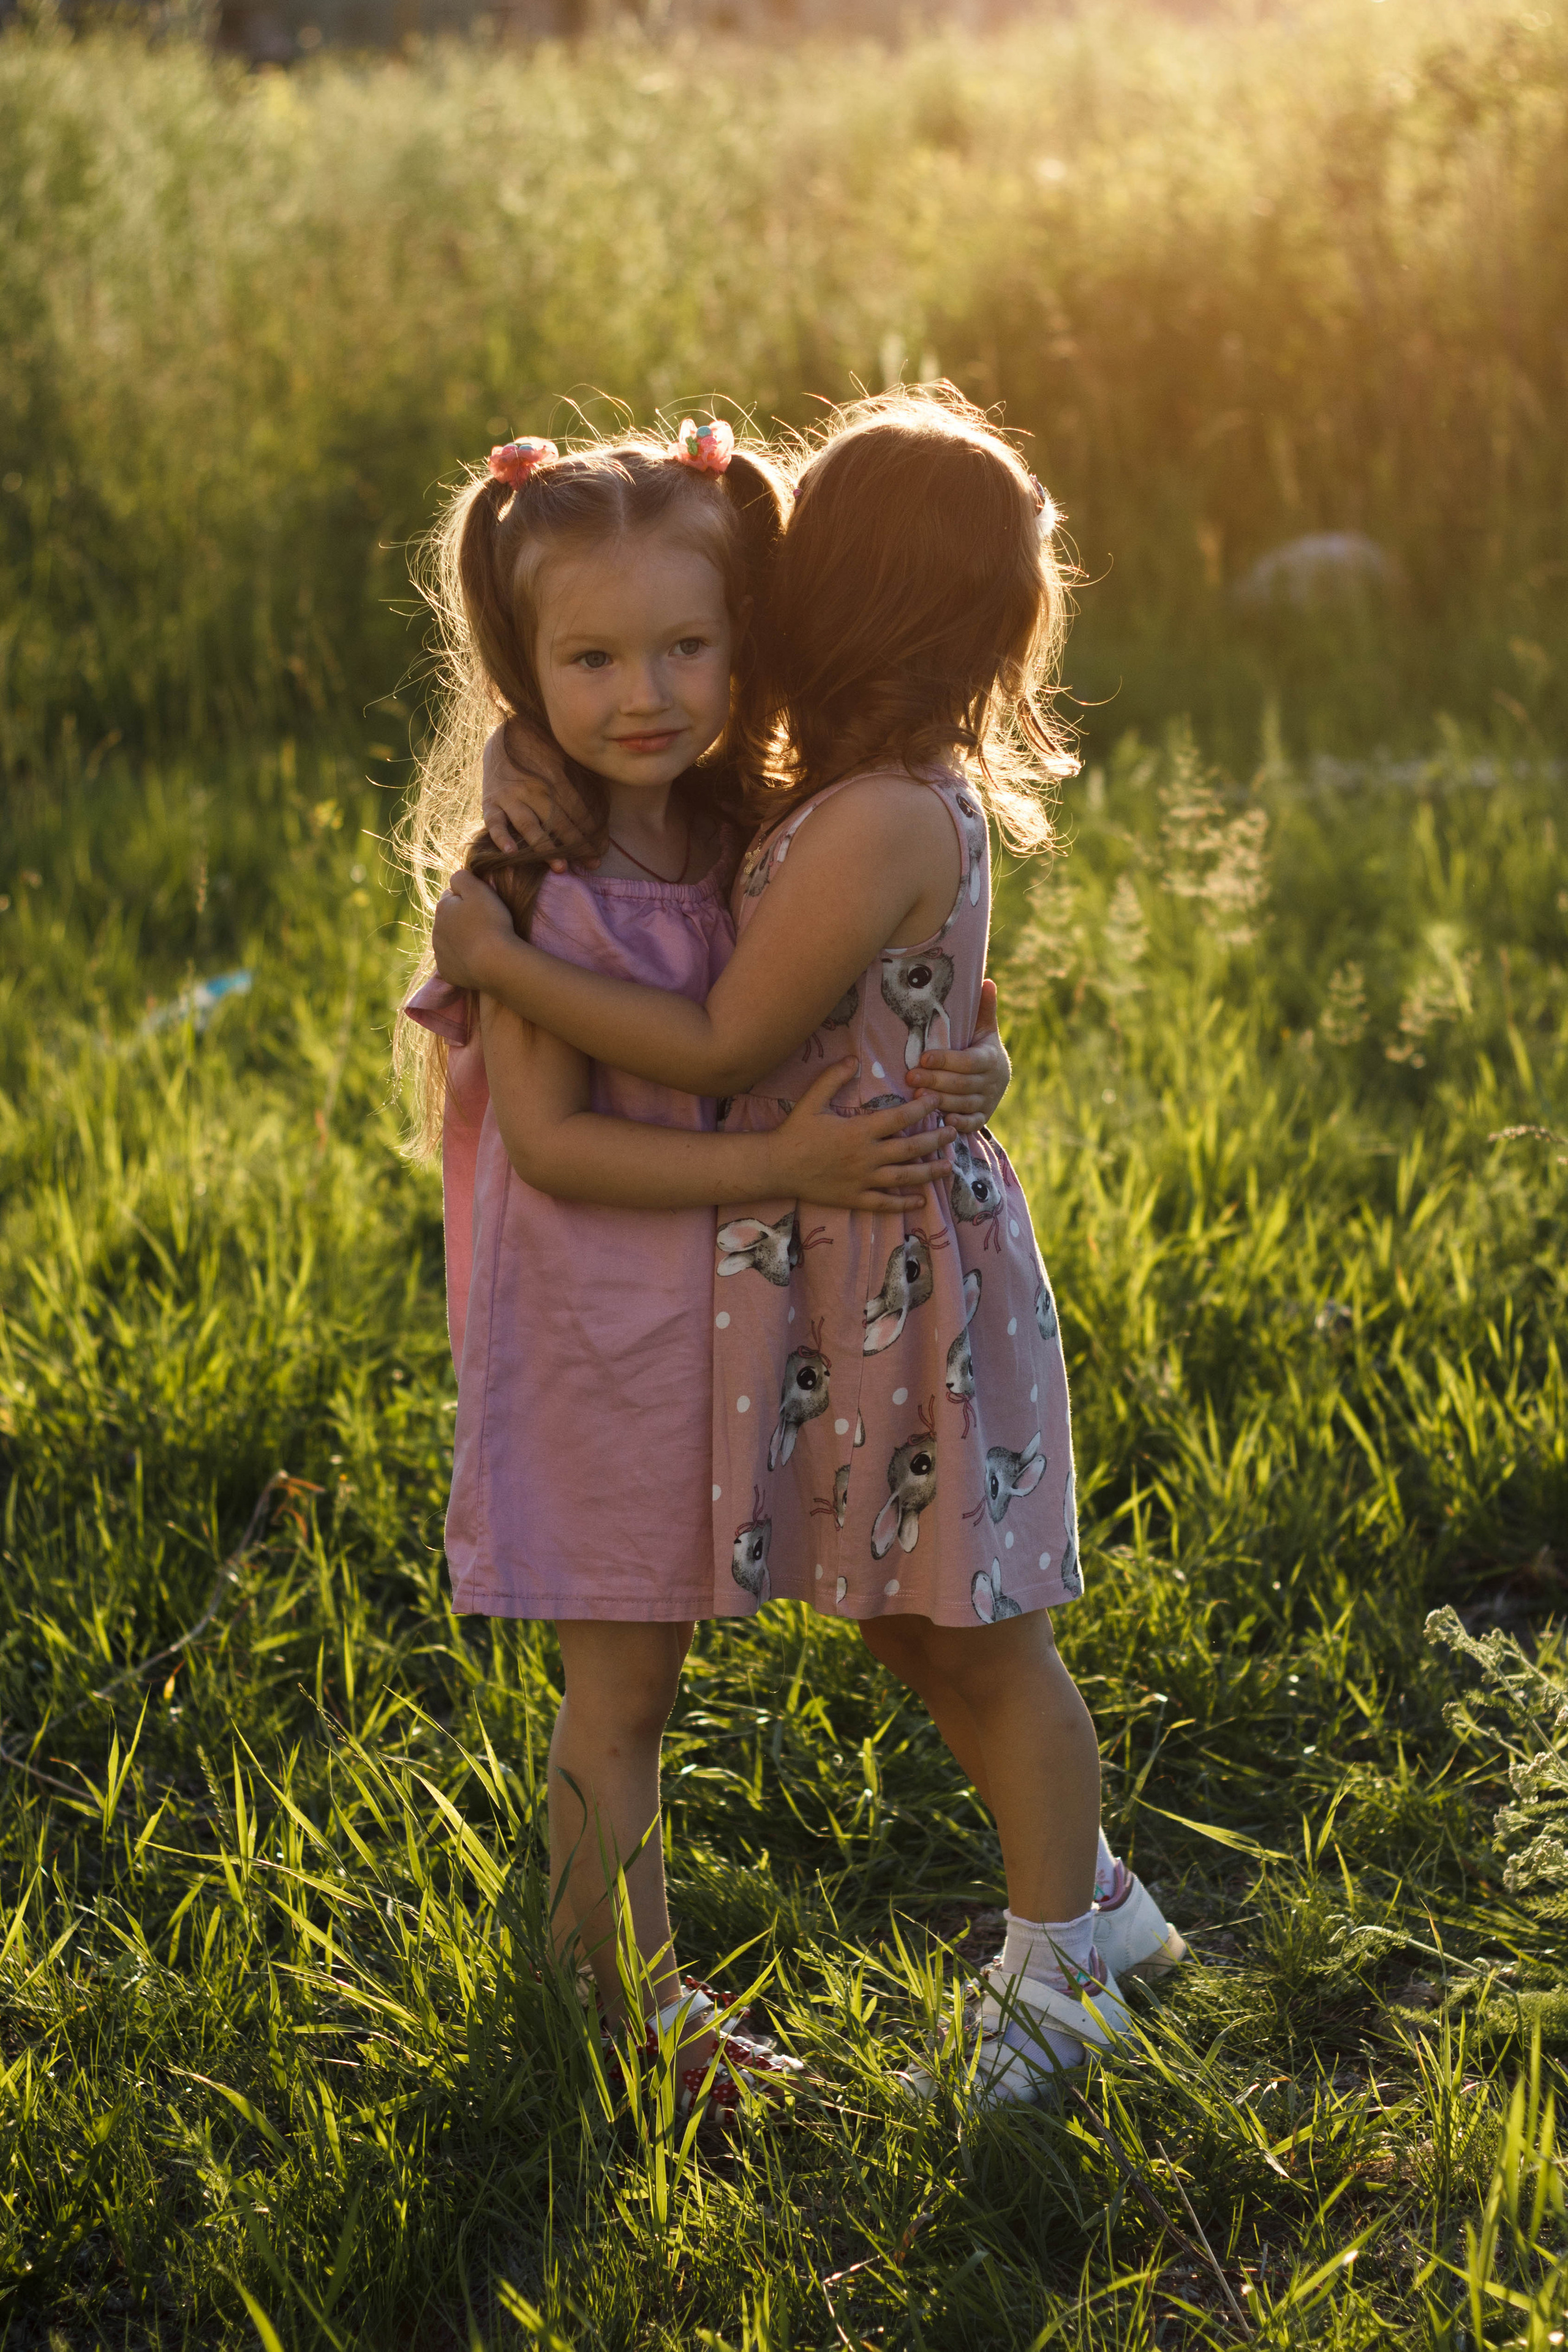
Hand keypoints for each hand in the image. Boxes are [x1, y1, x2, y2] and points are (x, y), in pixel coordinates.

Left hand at [432, 868, 518, 991]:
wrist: (495, 963)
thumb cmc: (490, 923)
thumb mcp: (478, 889)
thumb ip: (462, 877)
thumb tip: (455, 880)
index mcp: (442, 908)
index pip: (451, 896)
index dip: (468, 899)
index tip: (483, 907)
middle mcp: (435, 930)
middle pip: (450, 919)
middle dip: (463, 920)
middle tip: (485, 925)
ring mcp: (440, 953)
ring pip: (451, 941)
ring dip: (463, 939)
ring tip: (484, 944)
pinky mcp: (447, 972)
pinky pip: (454, 962)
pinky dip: (464, 959)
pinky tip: (478, 960)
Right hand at [482, 721, 599, 870]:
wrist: (503, 738)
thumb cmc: (541, 753)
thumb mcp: (563, 759)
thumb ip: (579, 782)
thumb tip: (603, 811)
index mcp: (555, 778)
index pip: (578, 811)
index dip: (592, 833)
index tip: (603, 850)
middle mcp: (533, 789)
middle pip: (559, 822)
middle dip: (577, 846)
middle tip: (593, 864)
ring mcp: (510, 797)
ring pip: (529, 826)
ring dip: (546, 848)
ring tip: (561, 867)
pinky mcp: (490, 803)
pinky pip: (494, 823)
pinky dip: (500, 838)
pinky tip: (511, 853)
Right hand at [766, 1060, 952, 1211]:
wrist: (776, 1167)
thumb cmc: (794, 1132)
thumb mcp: (811, 1100)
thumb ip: (832, 1078)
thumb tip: (853, 1058)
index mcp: (859, 1131)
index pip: (900, 1118)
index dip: (922, 1108)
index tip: (937, 1100)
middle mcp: (866, 1156)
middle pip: (910, 1148)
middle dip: (935, 1139)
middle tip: (953, 1132)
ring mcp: (862, 1180)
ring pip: (904, 1177)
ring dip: (929, 1172)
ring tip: (948, 1166)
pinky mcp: (855, 1198)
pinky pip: (885, 1203)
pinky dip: (904, 1203)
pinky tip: (921, 1201)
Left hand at [916, 977, 1009, 1132]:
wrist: (998, 1078)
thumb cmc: (982, 1048)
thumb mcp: (985, 1029)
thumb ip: (984, 1008)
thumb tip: (987, 980)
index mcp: (990, 1058)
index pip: (968, 1061)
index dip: (947, 1060)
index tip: (923, 1057)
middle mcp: (991, 1082)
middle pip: (962, 1083)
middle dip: (935, 1080)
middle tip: (910, 1076)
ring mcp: (988, 1101)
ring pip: (963, 1103)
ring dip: (940, 1101)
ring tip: (916, 1097)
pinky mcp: (982, 1117)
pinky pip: (972, 1123)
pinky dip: (960, 1123)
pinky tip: (943, 1120)